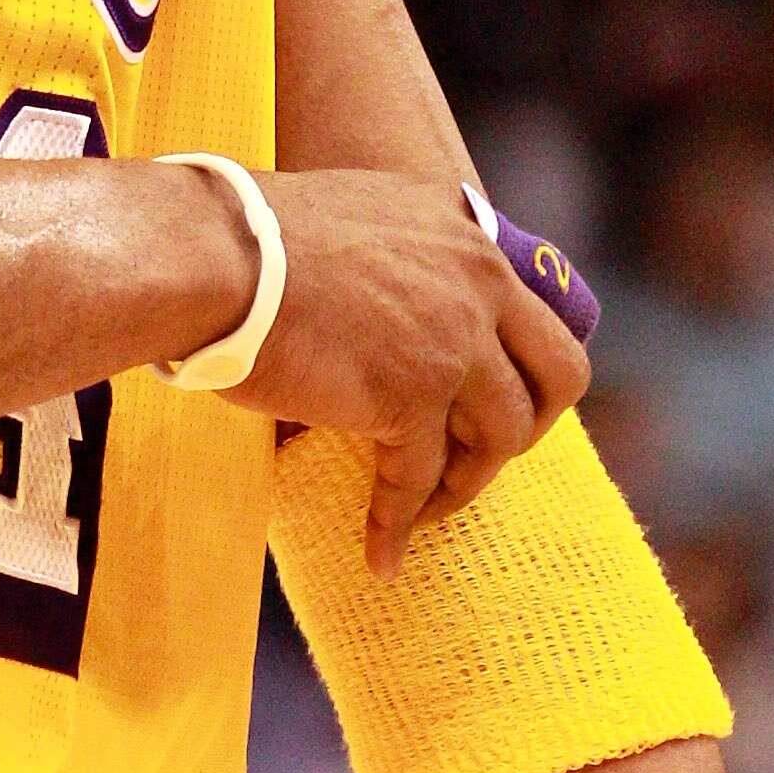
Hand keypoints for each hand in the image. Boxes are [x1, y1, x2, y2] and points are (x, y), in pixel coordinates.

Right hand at [246, 173, 591, 566]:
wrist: (213, 256)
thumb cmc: (249, 236)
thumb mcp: (355, 217)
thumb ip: (396, 256)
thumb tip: (389, 319)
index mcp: (463, 230)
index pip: (538, 298)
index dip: (525, 356)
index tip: (498, 389)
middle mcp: (476, 280)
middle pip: (560, 370)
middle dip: (534, 423)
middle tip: (488, 452)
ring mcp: (451, 340)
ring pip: (500, 436)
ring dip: (465, 483)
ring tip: (424, 508)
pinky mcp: (409, 397)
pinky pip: (417, 479)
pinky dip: (397, 525)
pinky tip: (381, 555)